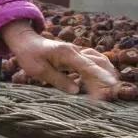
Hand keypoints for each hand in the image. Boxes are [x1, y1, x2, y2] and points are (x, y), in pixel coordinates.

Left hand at [2, 20, 119, 99]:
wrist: (25, 41)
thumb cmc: (29, 55)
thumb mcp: (38, 70)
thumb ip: (58, 80)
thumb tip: (76, 91)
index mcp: (66, 54)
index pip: (88, 66)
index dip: (100, 76)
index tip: (111, 84)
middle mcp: (75, 51)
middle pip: (97, 64)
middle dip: (105, 78)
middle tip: (104, 97)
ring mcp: (77, 52)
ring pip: (99, 60)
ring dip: (106, 73)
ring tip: (108, 89)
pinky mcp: (77, 55)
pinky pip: (94, 60)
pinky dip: (100, 69)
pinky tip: (101, 79)